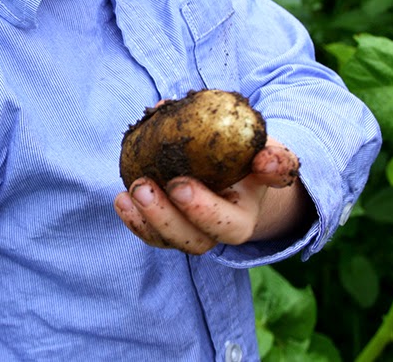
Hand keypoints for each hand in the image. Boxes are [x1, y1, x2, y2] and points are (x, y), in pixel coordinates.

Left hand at [113, 138, 308, 254]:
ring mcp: (191, 233)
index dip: (203, 210)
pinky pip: (151, 235)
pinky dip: (134, 220)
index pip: (228, 224)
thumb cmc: (251, 158)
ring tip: (131, 190)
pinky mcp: (170, 230)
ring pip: (169, 241)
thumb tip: (255, 151)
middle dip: (166, 217)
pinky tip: (121, 199)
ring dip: (147, 219)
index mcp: (243, 217)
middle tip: (145, 187)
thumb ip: (272, 155)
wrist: (241, 174)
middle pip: (194, 240)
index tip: (180, 185)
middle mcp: (217, 232)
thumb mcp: (267, 150)